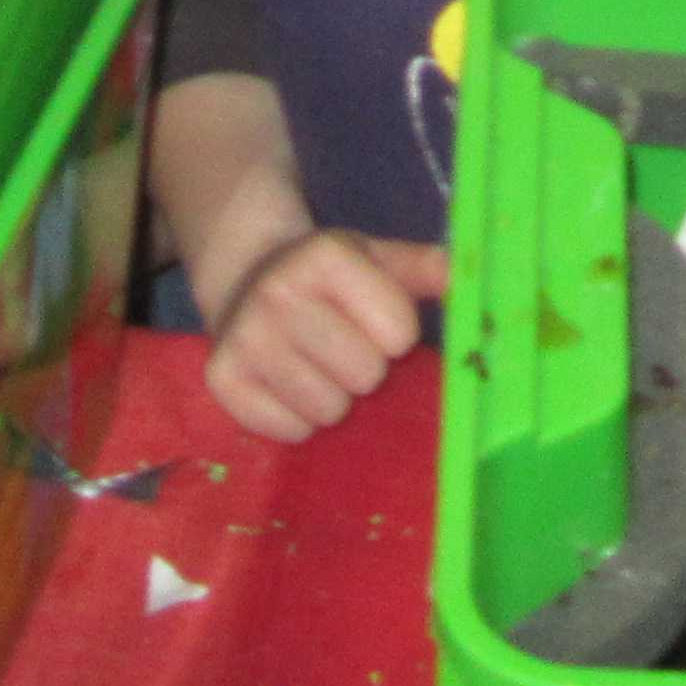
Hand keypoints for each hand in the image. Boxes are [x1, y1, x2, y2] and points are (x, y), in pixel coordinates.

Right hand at [201, 228, 449, 441]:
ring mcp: (244, 337)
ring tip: (314, 365)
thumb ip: (426, 268)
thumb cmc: (331, 281)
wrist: (246, 280)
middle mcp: (277, 291)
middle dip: (364, 368)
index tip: (371, 320)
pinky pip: (289, 431)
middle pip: (366, 374)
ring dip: (331, 397)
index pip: (399, 332)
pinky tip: (286, 384)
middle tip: (341, 347)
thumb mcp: (378, 259)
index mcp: (324, 254)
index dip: (394, 333)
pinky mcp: (221, 380)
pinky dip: (296, 419)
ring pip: (328, 409)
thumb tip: (464, 281)